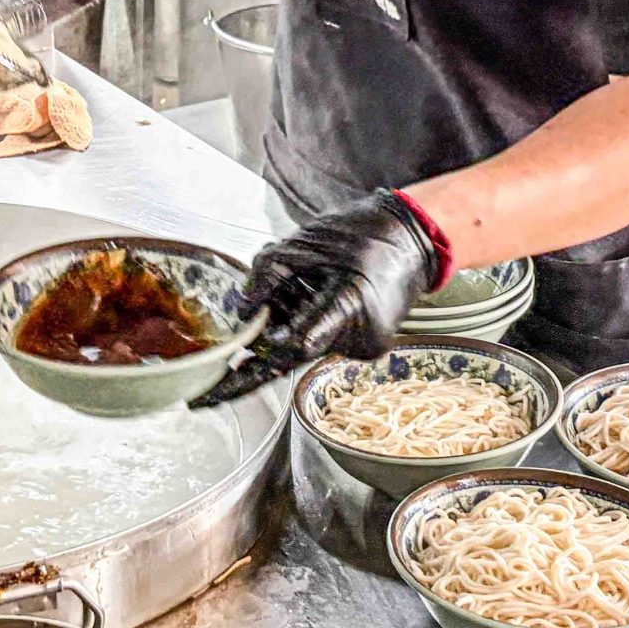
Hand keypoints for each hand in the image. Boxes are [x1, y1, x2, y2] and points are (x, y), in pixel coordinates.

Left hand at [192, 191, 442, 407]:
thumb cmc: (364, 233)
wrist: (415, 238)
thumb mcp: (304, 242)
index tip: (213, 395)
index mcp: (348, 304)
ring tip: (311, 280)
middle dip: (264, 339)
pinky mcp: (368, 349)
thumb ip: (267, 276)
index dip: (247, 375)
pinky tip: (324, 292)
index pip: (292, 349)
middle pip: (291, 352)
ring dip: (290, 323)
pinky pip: (324, 342)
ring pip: (305, 348)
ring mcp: (366, 348)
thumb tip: (243, 314)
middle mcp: (361, 338)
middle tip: (238, 347)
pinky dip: (310, 322)